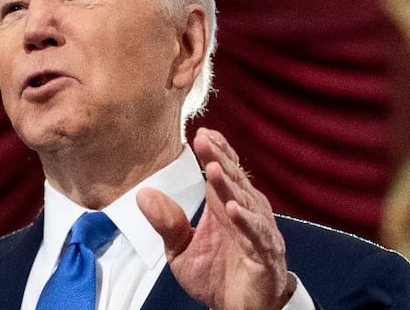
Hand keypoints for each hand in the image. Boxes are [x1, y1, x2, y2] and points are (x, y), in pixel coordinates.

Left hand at [136, 127, 291, 309]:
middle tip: (204, 140)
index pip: (224, 170)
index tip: (201, 132)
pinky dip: (246, 222)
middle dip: (219, 159)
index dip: (215, 151)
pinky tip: (232, 210)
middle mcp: (245, 213)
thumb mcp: (181, 249)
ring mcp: (258, 233)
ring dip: (229, 186)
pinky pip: (257, 236)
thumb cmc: (216, 276)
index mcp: (225, 206)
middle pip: (233, 180)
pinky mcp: (266, 256)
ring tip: (213, 169)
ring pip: (245, 203)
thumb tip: (143, 195)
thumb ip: (166, 222)